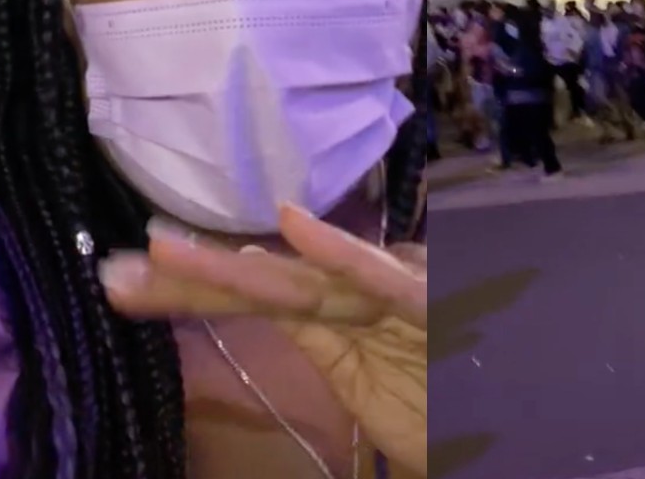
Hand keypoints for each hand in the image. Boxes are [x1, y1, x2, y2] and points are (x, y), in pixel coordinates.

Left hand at [101, 205, 426, 478]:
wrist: (532, 416)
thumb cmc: (455, 400)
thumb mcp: (369, 385)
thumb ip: (323, 343)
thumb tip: (259, 290)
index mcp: (339, 314)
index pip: (248, 297)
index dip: (184, 289)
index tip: (119, 283)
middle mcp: (357, 295)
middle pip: (258, 284)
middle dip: (186, 278)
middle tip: (113, 274)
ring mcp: (391, 297)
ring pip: (299, 280)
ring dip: (231, 269)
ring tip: (161, 252)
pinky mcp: (431, 307)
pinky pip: (380, 281)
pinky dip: (339, 253)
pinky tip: (288, 227)